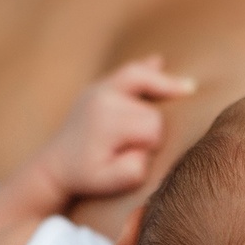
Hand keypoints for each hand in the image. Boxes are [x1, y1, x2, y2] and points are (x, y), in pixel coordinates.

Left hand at [37, 55, 195, 200]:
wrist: (55, 167)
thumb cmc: (86, 177)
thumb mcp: (110, 183)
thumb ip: (133, 170)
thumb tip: (146, 148)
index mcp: (108, 121)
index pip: (153, 127)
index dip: (153, 144)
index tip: (138, 157)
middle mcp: (103, 98)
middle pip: (152, 107)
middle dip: (153, 127)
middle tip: (135, 147)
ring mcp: (100, 88)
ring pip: (144, 80)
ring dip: (163, 88)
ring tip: (188, 88)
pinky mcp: (99, 87)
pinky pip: (127, 71)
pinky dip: (146, 68)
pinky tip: (159, 62)